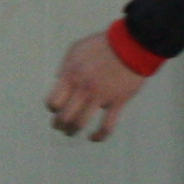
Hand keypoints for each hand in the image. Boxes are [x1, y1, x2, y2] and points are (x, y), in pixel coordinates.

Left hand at [46, 27, 150, 142]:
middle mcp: (83, 89)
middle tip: (60, 126)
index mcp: (71, 75)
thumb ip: (65, 65)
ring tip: (72, 133)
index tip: (56, 109)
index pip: (54, 101)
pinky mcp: (117, 102)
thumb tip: (58, 79)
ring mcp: (100, 97)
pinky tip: (94, 138)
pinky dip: (99, 135)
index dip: (52, 108)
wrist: (130, 45)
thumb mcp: (76, 49)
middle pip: (64, 116)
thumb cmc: (103, 44)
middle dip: (59, 124)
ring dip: (73, 131)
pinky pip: (107, 125)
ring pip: (80, 123)